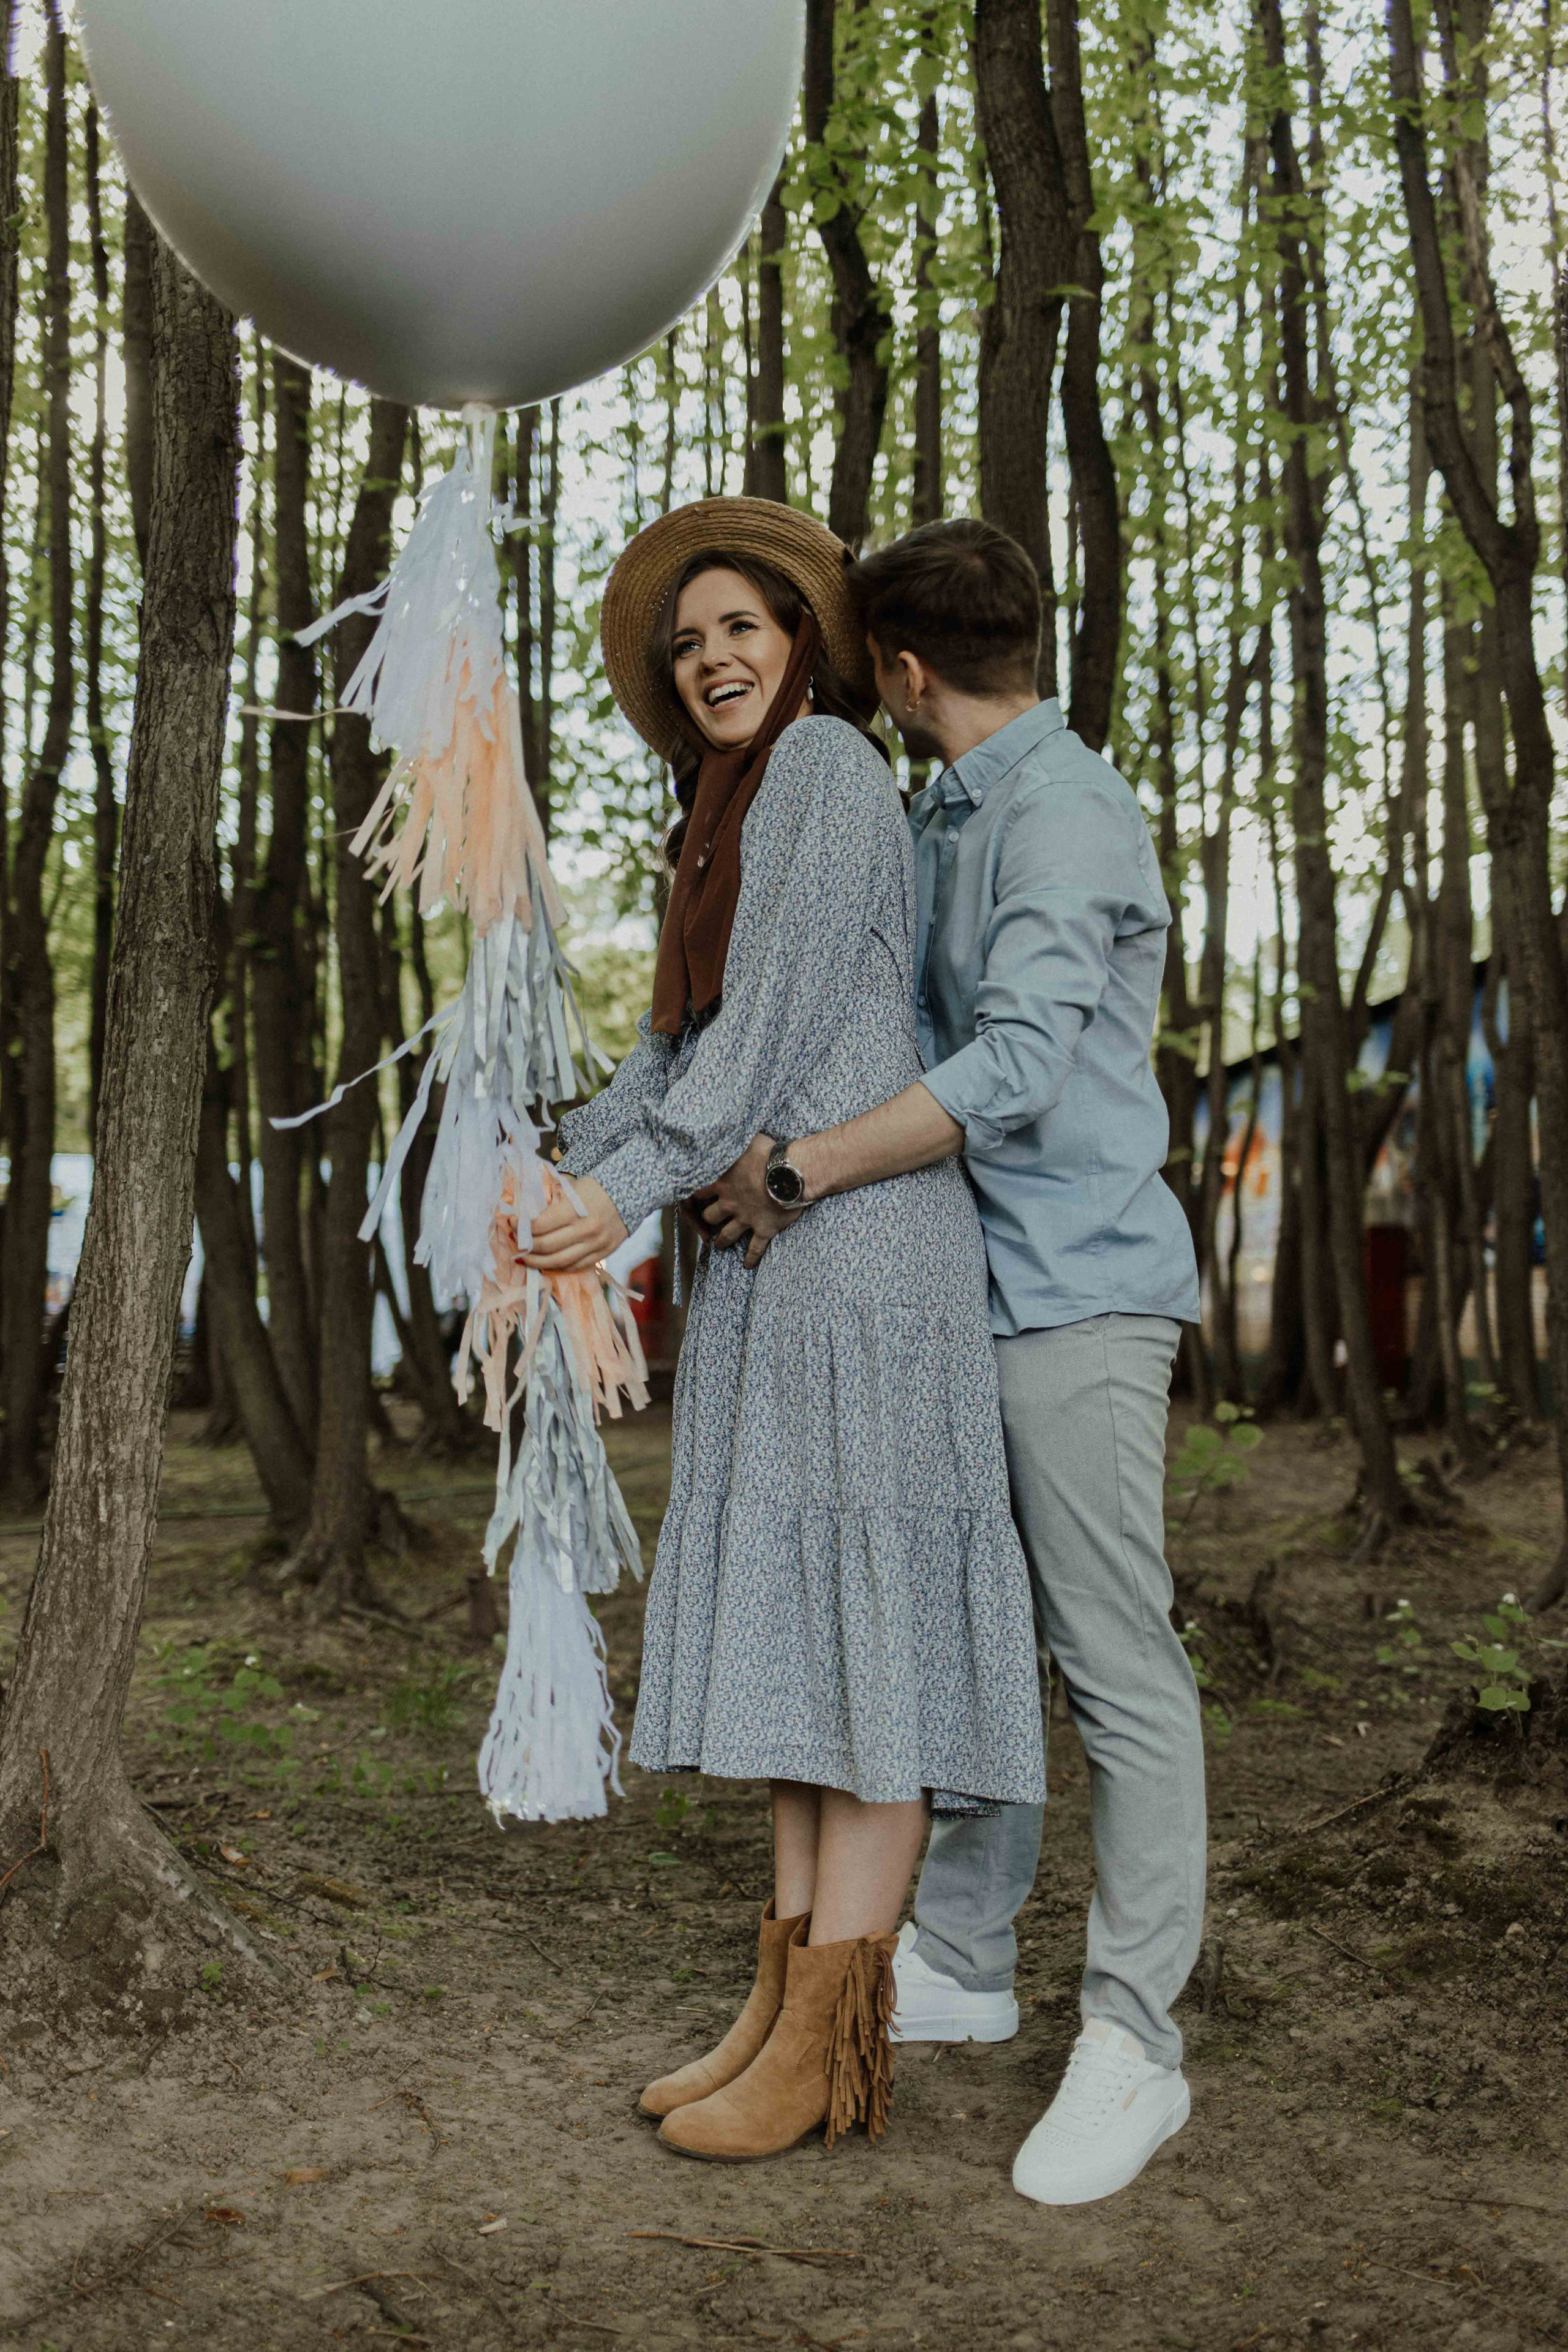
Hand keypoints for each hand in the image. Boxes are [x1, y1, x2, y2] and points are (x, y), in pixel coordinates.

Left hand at [519, 1174, 627, 1273]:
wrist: (631, 1192)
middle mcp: (586, 1230)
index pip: (539, 1226)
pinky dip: (558, 1267)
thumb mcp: (572, 1188)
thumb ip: (551, 1203)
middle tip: (514, 1243)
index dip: (520, 1227)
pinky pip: (575, 1267)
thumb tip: (524, 1217)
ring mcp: (596, 1245)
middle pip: (546, 1247)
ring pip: (559, 1262)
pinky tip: (546, 1264)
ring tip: (524, 1259)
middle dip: (524, 1247)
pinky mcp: (603, 1253)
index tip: (511, 1223)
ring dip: (537, 1263)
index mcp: (575, 1210)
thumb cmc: (596, 1187)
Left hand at [697, 1134, 804, 1270]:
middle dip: (707, 1220)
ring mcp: (745, 1219)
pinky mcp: (763, 1230)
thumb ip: (737, 1140)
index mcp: (723, 1181)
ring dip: (722, 1241)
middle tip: (707, 1222)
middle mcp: (730, 1202)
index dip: (694, 1196)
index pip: (698, 1191)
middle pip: (709, 1217)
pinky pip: (754, 1249)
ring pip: (726, 1236)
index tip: (693, 1198)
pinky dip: (750, 1258)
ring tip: (719, 1246)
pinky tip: (747, 1266)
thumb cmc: (771, 1153)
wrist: (792, 1174)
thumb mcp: (750, 1140)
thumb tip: (731, 1131)